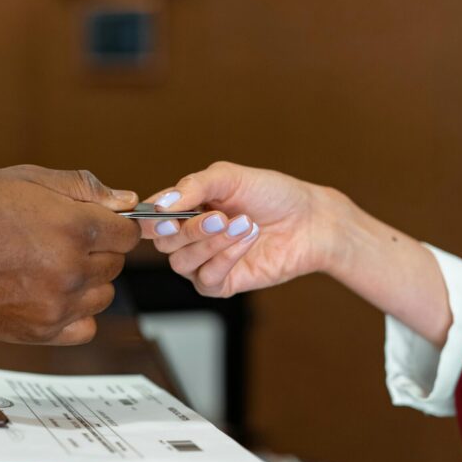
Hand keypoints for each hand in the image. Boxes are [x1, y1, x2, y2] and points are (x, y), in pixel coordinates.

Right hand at [0, 165, 140, 343]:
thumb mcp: (24, 179)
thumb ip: (82, 188)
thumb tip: (127, 200)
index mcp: (73, 226)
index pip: (128, 232)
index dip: (114, 223)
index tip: (94, 222)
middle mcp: (70, 268)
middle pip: (116, 263)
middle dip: (97, 248)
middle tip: (57, 239)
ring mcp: (56, 305)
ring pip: (103, 295)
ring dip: (87, 281)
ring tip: (47, 266)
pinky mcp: (39, 333)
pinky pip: (85, 327)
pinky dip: (75, 313)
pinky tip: (48, 295)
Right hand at [141, 161, 347, 297]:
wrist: (310, 220)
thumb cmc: (272, 194)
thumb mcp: (230, 177)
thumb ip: (193, 186)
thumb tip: (160, 204)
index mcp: (185, 209)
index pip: (150, 218)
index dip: (150, 219)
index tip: (164, 214)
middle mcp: (190, 237)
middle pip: (163, 243)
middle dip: (190, 229)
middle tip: (220, 216)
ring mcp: (205, 262)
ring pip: (182, 262)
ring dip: (212, 243)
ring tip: (244, 224)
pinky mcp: (223, 284)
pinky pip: (206, 279)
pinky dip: (225, 259)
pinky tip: (246, 241)